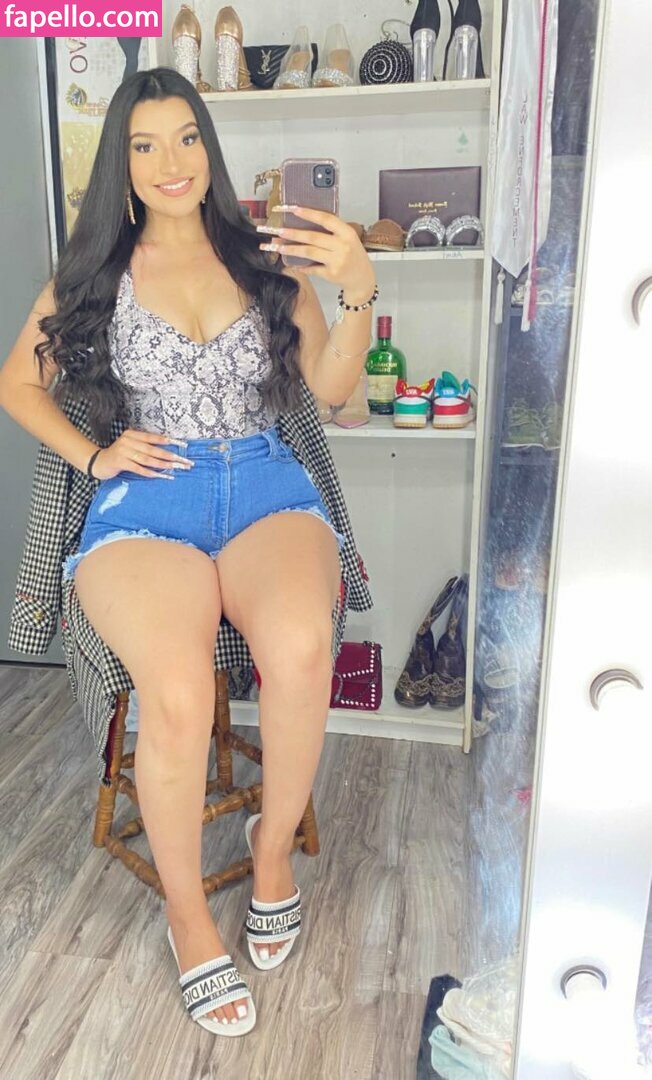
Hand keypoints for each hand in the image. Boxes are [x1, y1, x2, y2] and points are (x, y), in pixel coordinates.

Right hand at [89, 429, 194, 479]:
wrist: (98, 462)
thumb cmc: (118, 455)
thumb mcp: (130, 446)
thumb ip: (144, 447)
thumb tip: (166, 453)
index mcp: (132, 434)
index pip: (152, 437)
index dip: (167, 441)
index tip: (182, 445)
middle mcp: (128, 441)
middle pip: (153, 449)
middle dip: (169, 455)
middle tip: (183, 461)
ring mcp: (123, 451)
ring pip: (147, 458)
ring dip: (162, 464)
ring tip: (175, 467)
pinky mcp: (120, 462)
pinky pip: (138, 468)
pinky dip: (149, 472)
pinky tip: (159, 475)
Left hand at [258, 206, 376, 302]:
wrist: (363, 278)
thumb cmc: (353, 256)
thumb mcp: (348, 238)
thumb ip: (331, 231)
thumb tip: (303, 224)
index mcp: (347, 233)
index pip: (326, 219)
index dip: (308, 213)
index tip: (293, 209)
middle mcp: (343, 246)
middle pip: (313, 237)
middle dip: (293, 233)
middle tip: (279, 231)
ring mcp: (337, 261)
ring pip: (309, 252)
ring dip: (291, 249)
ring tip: (278, 246)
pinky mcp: (331, 274)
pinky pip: (311, 268)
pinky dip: (300, 266)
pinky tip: (292, 263)